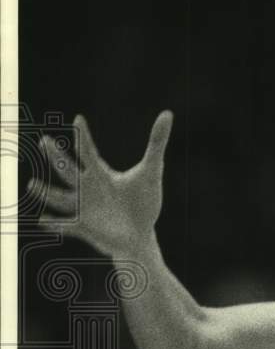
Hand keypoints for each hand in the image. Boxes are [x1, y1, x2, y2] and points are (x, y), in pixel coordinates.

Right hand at [31, 111, 172, 258]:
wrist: (141, 234)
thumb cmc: (142, 201)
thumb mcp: (151, 171)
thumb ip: (156, 143)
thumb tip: (168, 113)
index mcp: (102, 175)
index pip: (89, 152)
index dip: (85, 137)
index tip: (79, 119)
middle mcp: (88, 189)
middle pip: (69, 170)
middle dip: (57, 157)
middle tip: (44, 141)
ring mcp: (84, 209)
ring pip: (61, 198)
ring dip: (47, 192)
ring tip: (32, 184)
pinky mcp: (85, 228)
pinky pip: (67, 226)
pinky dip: (56, 224)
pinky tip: (42, 220)